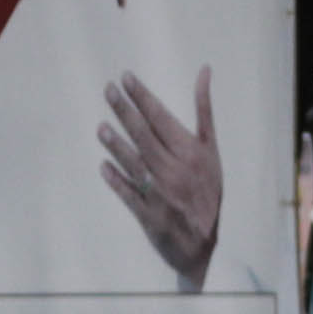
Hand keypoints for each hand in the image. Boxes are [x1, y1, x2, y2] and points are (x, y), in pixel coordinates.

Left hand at [100, 67, 224, 285]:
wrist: (207, 242)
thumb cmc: (208, 189)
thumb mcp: (211, 149)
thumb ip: (204, 110)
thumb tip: (204, 71)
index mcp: (191, 152)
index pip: (162, 118)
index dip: (143, 97)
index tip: (126, 78)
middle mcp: (175, 169)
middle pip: (145, 135)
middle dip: (125, 111)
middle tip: (109, 90)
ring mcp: (161, 193)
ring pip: (135, 163)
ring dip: (117, 145)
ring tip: (101, 127)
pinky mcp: (148, 215)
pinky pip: (129, 194)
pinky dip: (117, 180)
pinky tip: (104, 166)